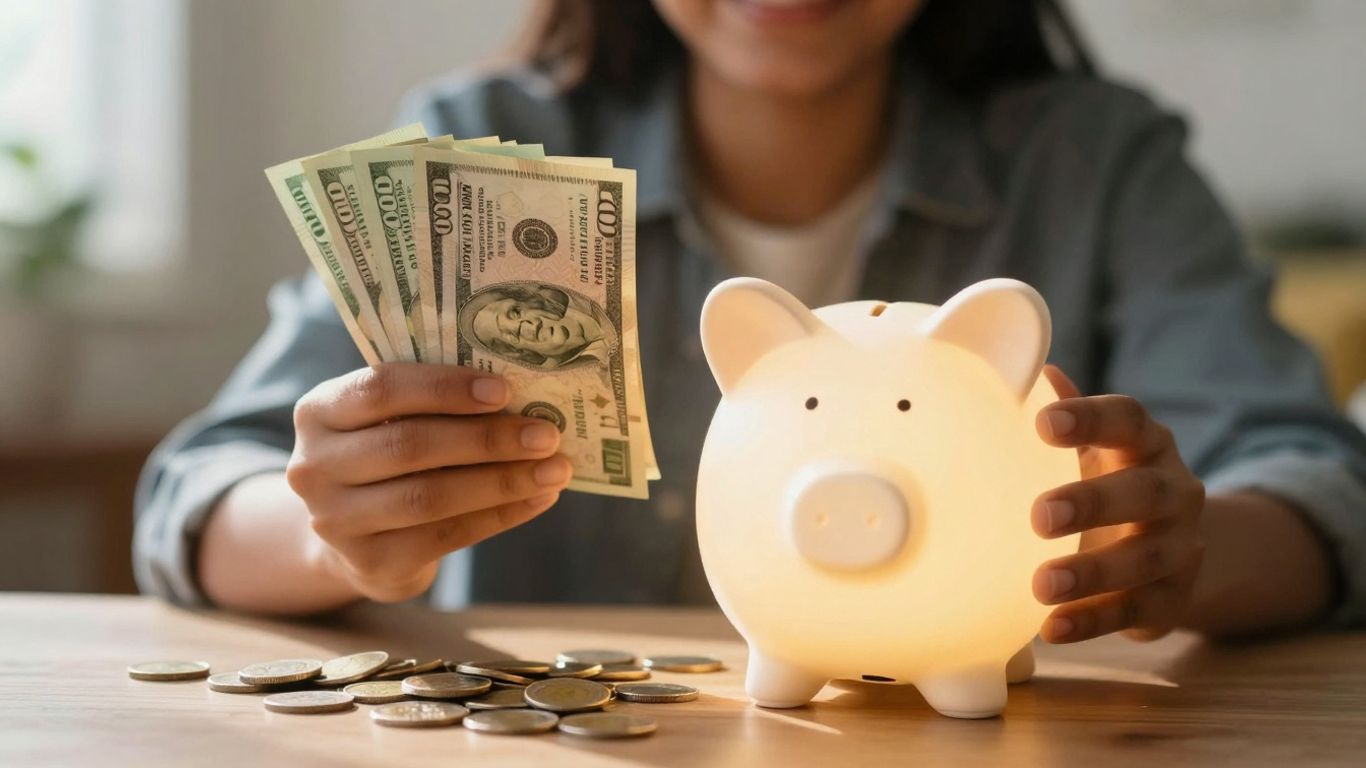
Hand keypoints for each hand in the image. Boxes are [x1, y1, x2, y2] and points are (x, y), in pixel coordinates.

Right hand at [285, 364, 572, 602]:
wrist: (353, 537)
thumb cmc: (387, 457)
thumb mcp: (390, 420)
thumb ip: (434, 403)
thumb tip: (524, 397)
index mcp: (318, 411)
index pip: (380, 389)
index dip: (444, 388)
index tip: (504, 390)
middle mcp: (314, 467)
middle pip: (410, 446)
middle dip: (487, 438)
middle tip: (546, 434)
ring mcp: (337, 521)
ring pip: (431, 497)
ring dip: (503, 481)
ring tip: (555, 469)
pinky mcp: (371, 563)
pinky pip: (447, 535)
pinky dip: (501, 515)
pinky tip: (539, 498)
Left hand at [1031, 365, 1205, 642]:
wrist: (1167, 548)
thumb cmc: (1107, 480)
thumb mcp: (1088, 447)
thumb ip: (1062, 413)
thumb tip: (1032, 371)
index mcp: (1145, 442)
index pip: (1126, 418)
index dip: (1089, 418)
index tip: (1043, 422)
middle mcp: (1175, 490)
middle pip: (1145, 491)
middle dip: (1094, 502)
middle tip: (1040, 515)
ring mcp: (1181, 547)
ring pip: (1146, 559)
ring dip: (1093, 572)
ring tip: (1041, 583)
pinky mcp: (1173, 598)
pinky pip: (1136, 611)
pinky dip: (1093, 621)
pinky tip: (1051, 629)